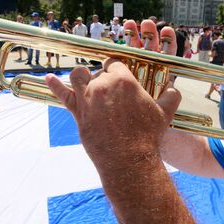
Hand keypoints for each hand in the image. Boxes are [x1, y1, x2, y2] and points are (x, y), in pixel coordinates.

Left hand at [45, 59, 180, 169]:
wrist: (129, 160)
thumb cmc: (148, 136)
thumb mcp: (164, 113)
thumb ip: (171, 96)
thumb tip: (175, 89)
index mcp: (123, 80)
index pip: (115, 64)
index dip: (116, 70)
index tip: (118, 76)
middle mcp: (102, 85)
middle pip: (98, 72)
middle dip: (103, 79)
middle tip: (110, 94)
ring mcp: (87, 98)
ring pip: (78, 75)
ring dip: (82, 76)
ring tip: (86, 82)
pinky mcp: (77, 112)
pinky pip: (63, 94)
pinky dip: (54, 85)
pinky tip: (48, 77)